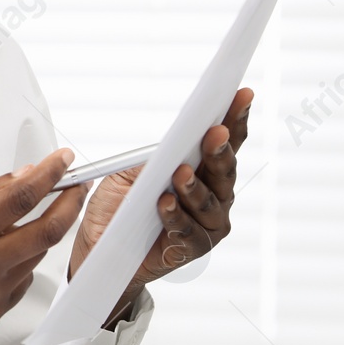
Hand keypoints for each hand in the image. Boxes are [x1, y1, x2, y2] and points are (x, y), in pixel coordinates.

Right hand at [0, 150, 86, 344]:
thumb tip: (20, 178)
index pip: (19, 199)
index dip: (48, 175)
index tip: (62, 160)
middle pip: (47, 232)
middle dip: (70, 204)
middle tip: (76, 187)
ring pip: (37, 255)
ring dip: (39, 232)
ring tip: (16, 221)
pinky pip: (24, 279)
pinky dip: (21, 259)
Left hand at [69, 88, 252, 325]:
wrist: (101, 245)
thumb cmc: (120, 205)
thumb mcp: (131, 172)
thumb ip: (154, 157)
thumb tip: (174, 139)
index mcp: (203, 170)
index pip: (225, 142)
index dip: (235, 118)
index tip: (242, 95)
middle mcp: (214, 196)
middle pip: (224, 170)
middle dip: (219, 150)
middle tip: (215, 132)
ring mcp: (207, 224)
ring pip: (208, 203)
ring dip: (195, 186)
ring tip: (180, 173)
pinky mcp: (192, 249)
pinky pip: (187, 232)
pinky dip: (175, 217)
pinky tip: (164, 203)